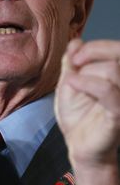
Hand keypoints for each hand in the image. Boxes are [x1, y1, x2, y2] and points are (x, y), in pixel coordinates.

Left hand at [55, 38, 119, 184]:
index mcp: (116, 76)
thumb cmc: (76, 113)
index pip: (118, 50)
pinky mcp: (118, 114)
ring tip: (72, 80)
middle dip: (92, 53)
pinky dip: (86, 82)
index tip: (75, 55)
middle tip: (75, 62)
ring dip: (86, 71)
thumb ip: (73, 62)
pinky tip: (72, 83)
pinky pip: (108, 90)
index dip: (97, 46)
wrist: (77, 142)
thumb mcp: (69, 82)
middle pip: (118, 55)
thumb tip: (76, 41)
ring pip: (113, 70)